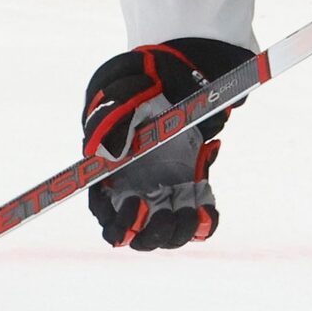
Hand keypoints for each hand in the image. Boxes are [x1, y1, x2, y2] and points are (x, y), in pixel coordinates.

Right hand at [81, 39, 252, 250]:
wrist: (174, 76)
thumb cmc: (137, 86)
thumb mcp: (122, 97)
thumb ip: (113, 124)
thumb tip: (110, 155)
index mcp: (109, 174)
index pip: (105, 214)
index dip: (118, 224)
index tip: (137, 205)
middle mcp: (135, 189)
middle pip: (138, 234)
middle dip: (151, 232)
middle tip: (166, 211)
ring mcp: (166, 191)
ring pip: (168, 232)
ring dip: (179, 230)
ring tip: (190, 208)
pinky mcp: (193, 188)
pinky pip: (198, 220)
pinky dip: (204, 221)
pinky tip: (206, 206)